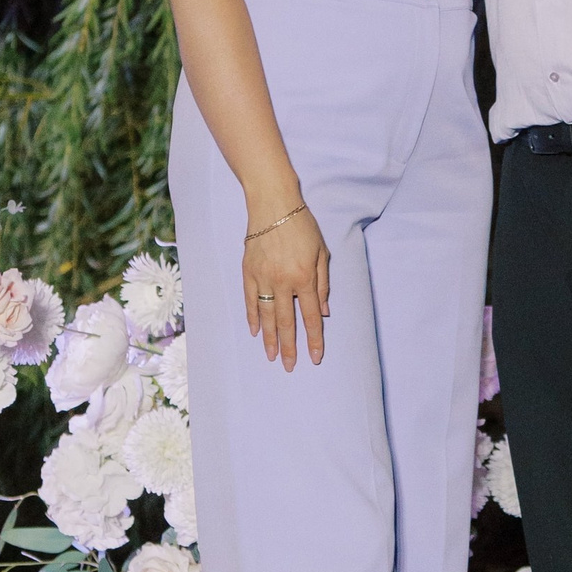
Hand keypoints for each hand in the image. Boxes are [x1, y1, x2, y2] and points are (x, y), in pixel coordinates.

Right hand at [243, 207, 329, 368]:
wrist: (273, 204)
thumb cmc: (302, 226)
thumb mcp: (321, 252)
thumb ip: (323, 284)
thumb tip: (322, 312)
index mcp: (304, 277)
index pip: (310, 317)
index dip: (313, 339)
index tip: (314, 358)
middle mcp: (283, 282)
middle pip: (286, 322)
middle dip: (290, 347)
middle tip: (290, 367)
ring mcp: (263, 278)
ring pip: (266, 316)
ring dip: (269, 339)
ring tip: (272, 356)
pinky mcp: (248, 272)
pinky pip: (250, 300)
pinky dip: (252, 317)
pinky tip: (255, 331)